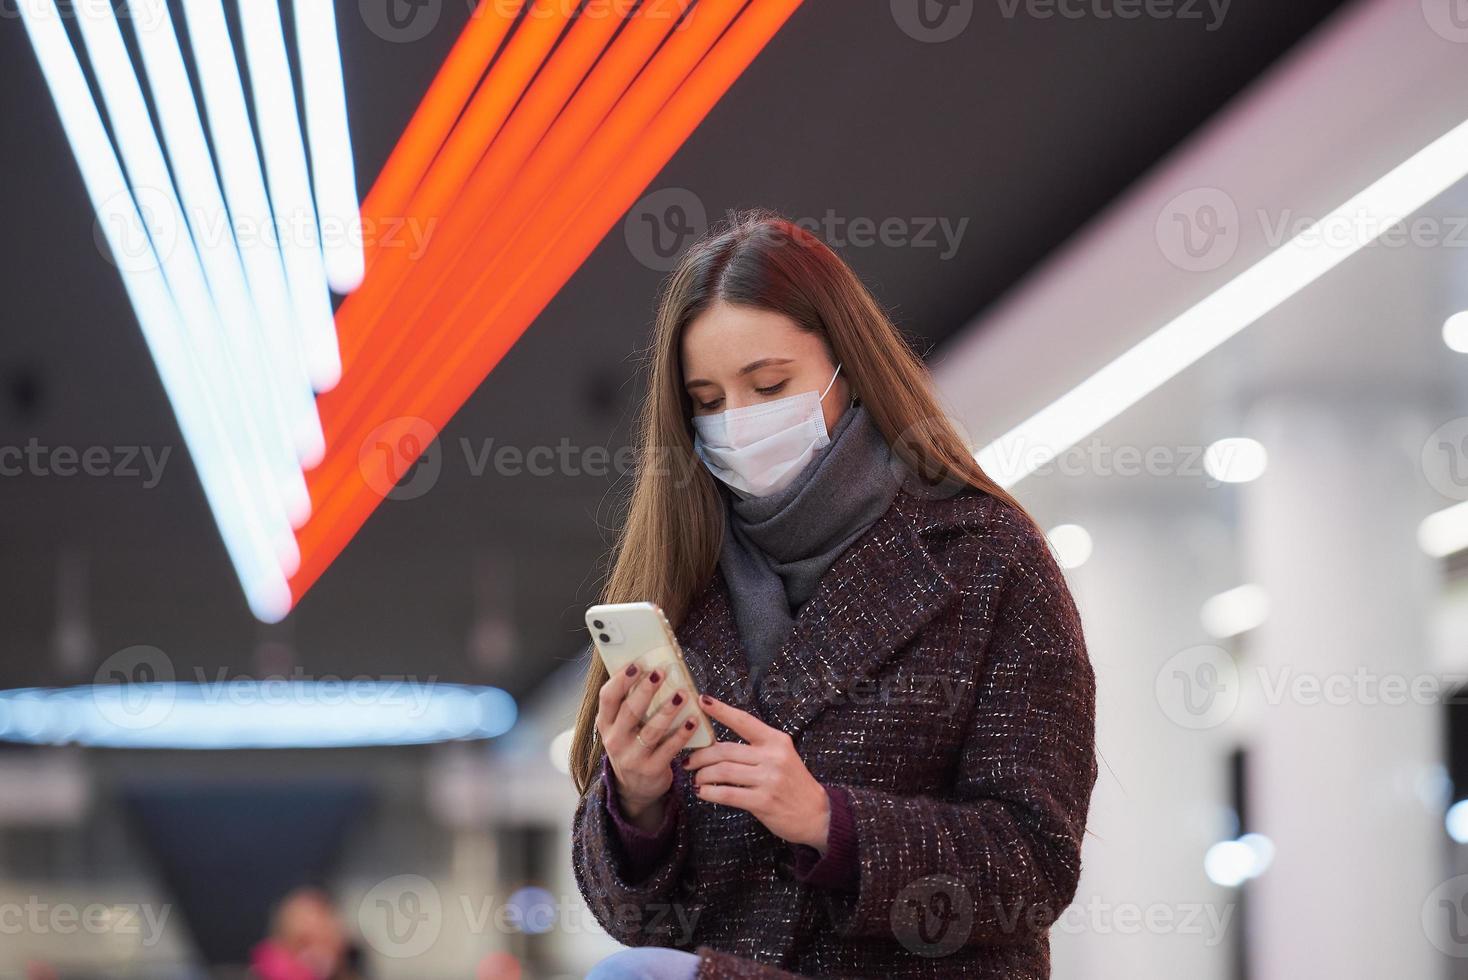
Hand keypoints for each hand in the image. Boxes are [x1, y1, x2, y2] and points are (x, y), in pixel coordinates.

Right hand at [596, 662, 700, 830]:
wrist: (634, 788)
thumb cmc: (632, 745)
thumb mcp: (622, 727)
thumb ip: (630, 703)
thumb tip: (650, 668)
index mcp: (606, 723)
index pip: (607, 697)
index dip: (621, 679)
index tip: (637, 663)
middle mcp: (614, 740)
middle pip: (630, 710)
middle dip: (646, 689)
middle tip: (661, 671)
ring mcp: (632, 757)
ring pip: (651, 730)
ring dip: (668, 710)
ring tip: (683, 694)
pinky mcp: (651, 770)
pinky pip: (669, 749)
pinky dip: (682, 734)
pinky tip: (693, 721)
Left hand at [683, 694, 830, 851]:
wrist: (816, 814)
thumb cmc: (792, 783)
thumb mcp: (781, 757)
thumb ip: (755, 748)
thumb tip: (717, 744)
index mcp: (776, 740)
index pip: (743, 720)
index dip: (721, 710)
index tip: (702, 700)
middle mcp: (773, 756)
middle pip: (724, 750)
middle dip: (701, 755)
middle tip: (689, 761)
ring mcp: (769, 779)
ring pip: (722, 771)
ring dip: (702, 775)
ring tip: (696, 778)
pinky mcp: (763, 801)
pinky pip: (727, 793)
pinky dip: (709, 792)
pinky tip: (702, 792)